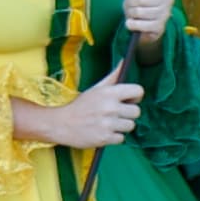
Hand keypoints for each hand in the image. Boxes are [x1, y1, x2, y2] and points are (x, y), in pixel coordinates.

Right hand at [11, 74, 144, 149]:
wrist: (61, 124)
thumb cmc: (80, 105)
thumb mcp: (96, 89)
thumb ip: (113, 76)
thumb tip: (124, 61)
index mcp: (109, 92)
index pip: (138, 91)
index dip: (135, 97)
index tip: (128, 101)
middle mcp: (110, 107)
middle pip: (136, 111)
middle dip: (127, 114)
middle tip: (114, 114)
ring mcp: (108, 124)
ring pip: (130, 126)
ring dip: (121, 126)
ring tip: (107, 124)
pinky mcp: (105, 138)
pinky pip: (121, 139)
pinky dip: (113, 137)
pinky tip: (103, 132)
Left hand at [125, 0, 175, 40]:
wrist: (141, 23)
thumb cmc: (141, 0)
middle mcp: (168, 0)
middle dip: (132, 1)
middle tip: (133, 3)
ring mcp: (165, 15)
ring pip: (139, 12)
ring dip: (131, 13)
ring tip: (134, 13)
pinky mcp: (159, 28)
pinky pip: (139, 24)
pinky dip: (131, 24)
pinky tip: (133, 22)